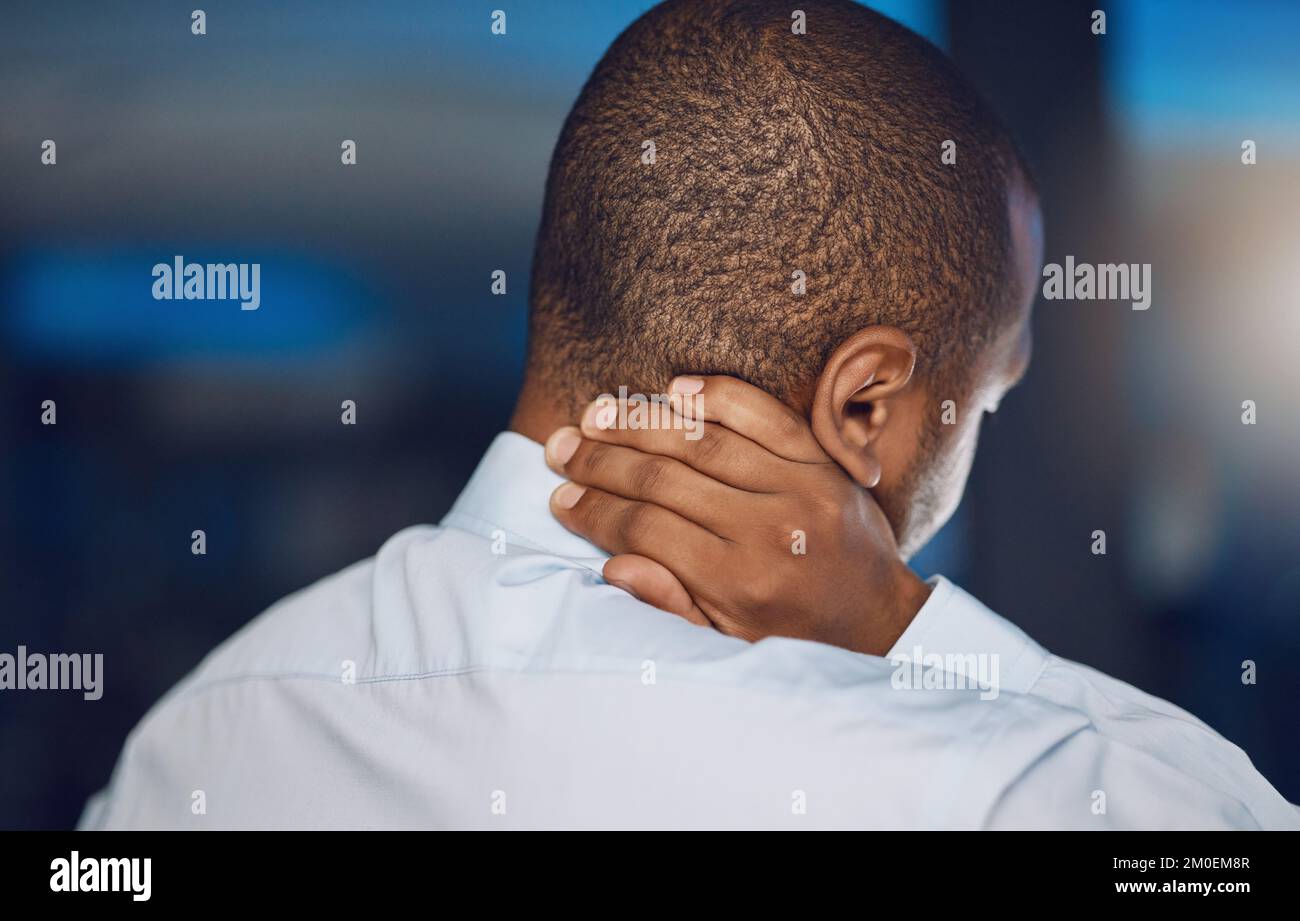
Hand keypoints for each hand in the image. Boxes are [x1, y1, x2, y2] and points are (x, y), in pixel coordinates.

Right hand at [544, 376, 929, 654]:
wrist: (878, 615)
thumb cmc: (790, 631)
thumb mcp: (727, 640)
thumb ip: (671, 603)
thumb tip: (613, 562)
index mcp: (741, 582)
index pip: (646, 530)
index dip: (595, 510)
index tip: (562, 497)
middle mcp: (771, 529)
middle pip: (665, 478)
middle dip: (602, 461)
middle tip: (562, 449)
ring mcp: (801, 486)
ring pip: (704, 439)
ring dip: (642, 422)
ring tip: (597, 415)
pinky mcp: (823, 458)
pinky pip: (762, 412)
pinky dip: (716, 395)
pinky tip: (673, 389)